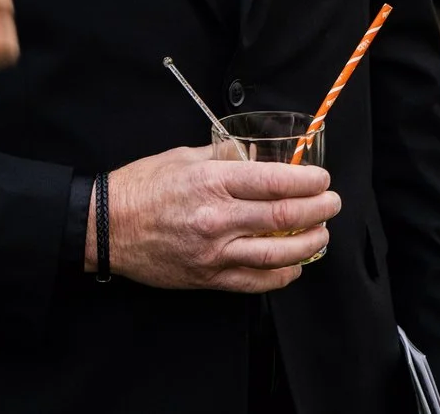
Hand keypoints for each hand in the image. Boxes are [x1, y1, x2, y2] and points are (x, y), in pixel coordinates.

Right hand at [92, 145, 339, 291]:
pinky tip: (294, 265)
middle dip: (318, 209)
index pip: (275, 181)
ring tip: (322, 234)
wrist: (106, 227)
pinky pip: (256, 281)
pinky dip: (282, 275)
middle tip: (332, 203)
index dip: (308, 181)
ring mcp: (214, 252)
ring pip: (277, 253)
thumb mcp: (184, 157)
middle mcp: (216, 218)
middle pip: (284, 216)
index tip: (323, 179)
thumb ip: (225, 157)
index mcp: (212, 182)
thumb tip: (260, 157)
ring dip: (309, 244)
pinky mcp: (209, 277)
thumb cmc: (143, 186)